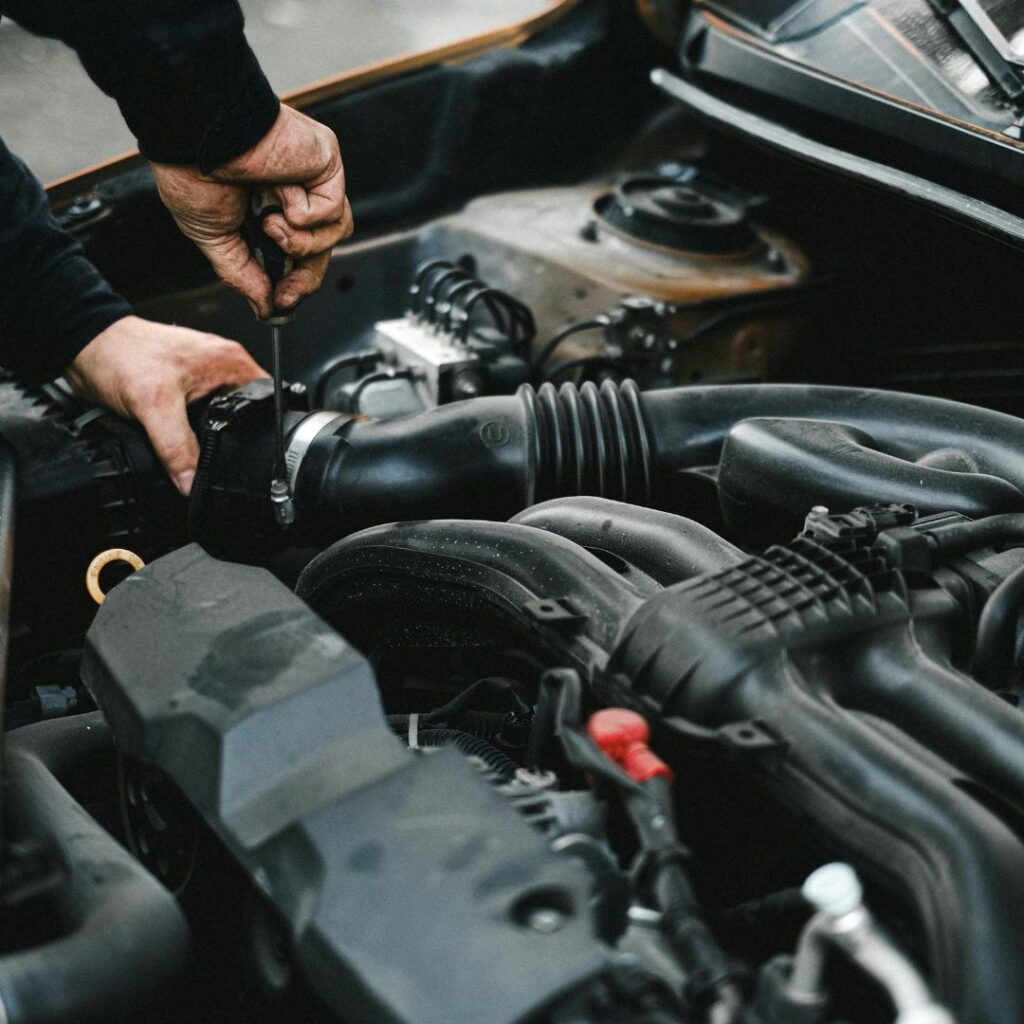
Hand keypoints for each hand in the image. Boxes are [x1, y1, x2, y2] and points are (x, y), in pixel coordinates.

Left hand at [66, 316, 264, 494]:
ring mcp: (205, 378)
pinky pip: (202, 417)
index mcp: (231, 363)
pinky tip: (183, 441)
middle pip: (247, 415)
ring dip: (212, 436)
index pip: (267, 403)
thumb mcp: (154, 406)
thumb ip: (177, 447)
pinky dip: (193, 432)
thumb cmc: (121, 355)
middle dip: (236, 439)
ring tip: (198, 449)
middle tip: (219, 457)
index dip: (264, 432)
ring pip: (223, 419)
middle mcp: (223, 368)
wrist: (84, 347)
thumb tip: (193, 481)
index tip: (254, 455)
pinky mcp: (186, 388)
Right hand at [151, 106, 353, 318]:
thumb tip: (265, 309)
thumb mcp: (214, 237)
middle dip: (304, 279)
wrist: (194, 134)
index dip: (294, 284)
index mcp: (268, 208)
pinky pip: (331, 210)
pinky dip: (303, 213)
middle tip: (284, 294)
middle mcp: (296, 193)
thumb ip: (242, 274)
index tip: (280, 305)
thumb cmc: (193, 170)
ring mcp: (313, 177)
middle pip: (322, 250)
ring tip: (269, 224)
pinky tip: (279, 192)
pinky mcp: (327, 163)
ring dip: (300, 243)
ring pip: (334, 234)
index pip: (299, 255)